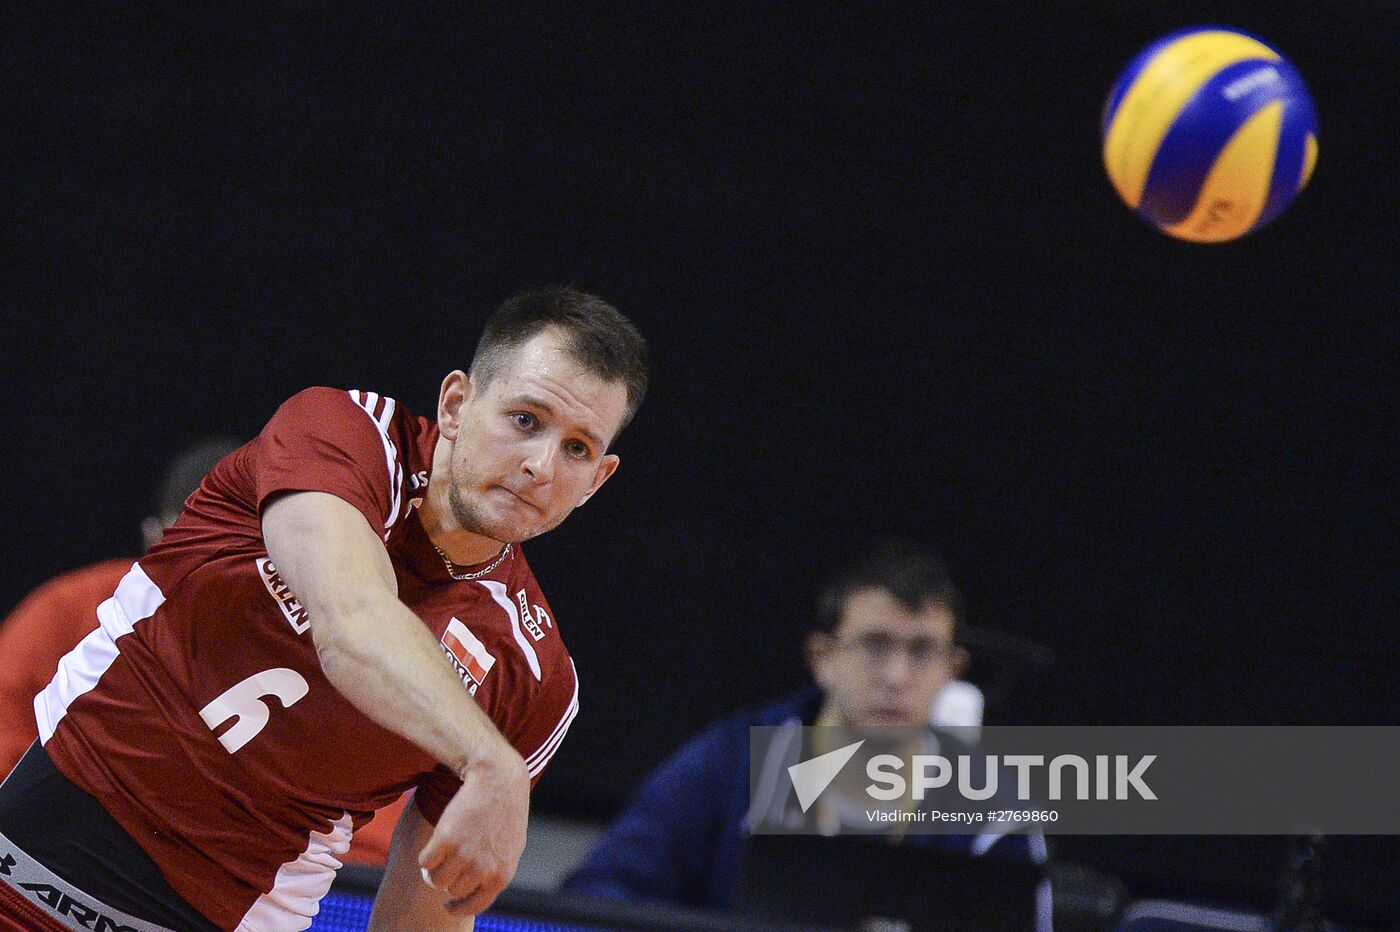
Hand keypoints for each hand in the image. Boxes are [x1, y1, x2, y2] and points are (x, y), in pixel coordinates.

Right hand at [418, 744, 529, 915]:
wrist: (498, 780)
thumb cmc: (506, 812)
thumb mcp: (510, 847)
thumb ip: (496, 872)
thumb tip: (477, 893)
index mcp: (501, 875)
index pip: (474, 906)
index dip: (457, 908)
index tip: (446, 905)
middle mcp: (483, 870)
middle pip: (452, 891)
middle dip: (448, 879)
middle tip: (448, 863)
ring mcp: (464, 856)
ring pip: (435, 879)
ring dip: (433, 869)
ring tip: (440, 852)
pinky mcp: (446, 840)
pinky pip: (424, 862)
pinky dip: (426, 855)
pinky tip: (435, 841)